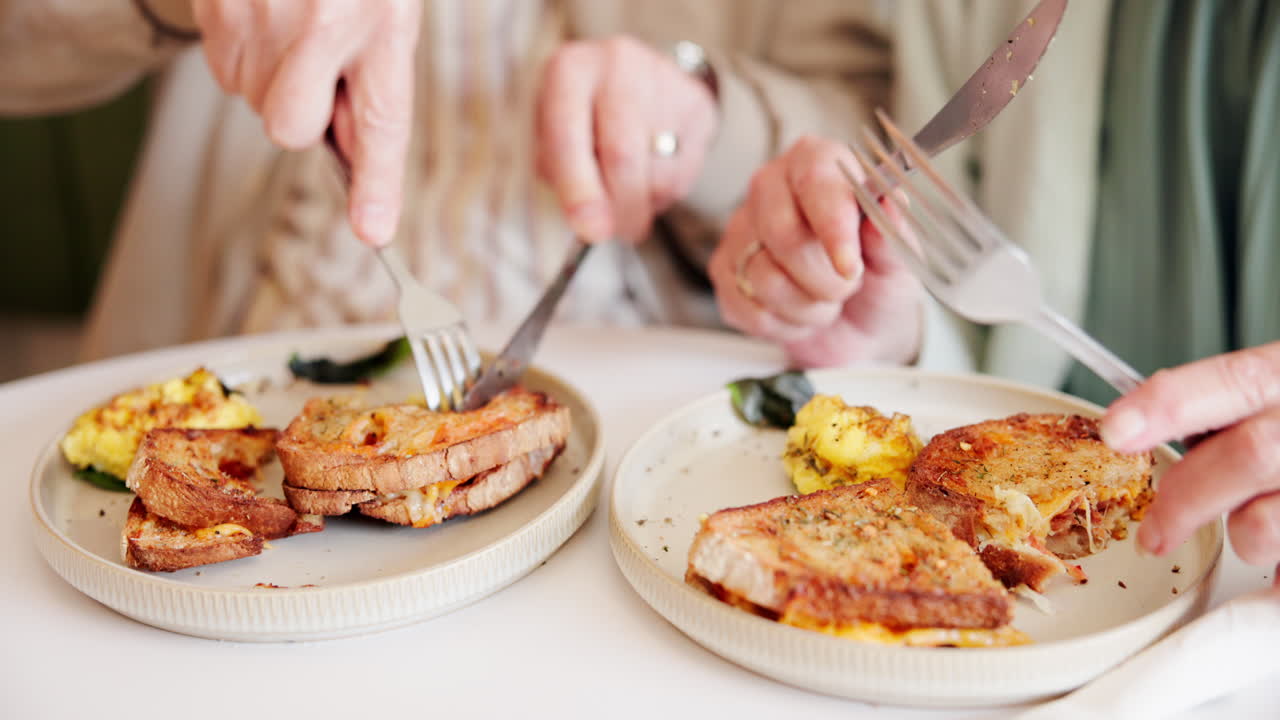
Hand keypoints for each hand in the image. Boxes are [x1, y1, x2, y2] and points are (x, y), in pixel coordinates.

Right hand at [192, 0, 420, 245]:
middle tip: (321, 68)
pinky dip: (247, 54)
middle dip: (303, 114)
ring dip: (275, 78)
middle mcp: (320, 23)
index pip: (382, 119)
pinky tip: (266, 14)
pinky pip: (226, 71)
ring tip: (294, 24)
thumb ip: (374, 83)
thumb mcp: (387, 15)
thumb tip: (355, 158)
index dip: (377, 181)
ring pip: (254, 102)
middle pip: (290, 127)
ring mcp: (258, 16)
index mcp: (379, 22)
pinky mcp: (216, 10)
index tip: (374, 231)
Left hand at [536, 36, 717, 242]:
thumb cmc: (582, 114)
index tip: (591, 231)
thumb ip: (561, 174)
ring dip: (643, 203)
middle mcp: (617, 65)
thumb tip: (592, 224)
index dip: (579, 190)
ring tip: (628, 193)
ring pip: (658, 171)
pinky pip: (685, 171)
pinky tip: (651, 175)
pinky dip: (666, 192)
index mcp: (569, 71)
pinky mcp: (697, 104)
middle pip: (623, 156)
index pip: (569, 138)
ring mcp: (663, 80)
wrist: (632, 76)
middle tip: (616, 233)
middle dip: (619, 209)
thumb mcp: (553, 134)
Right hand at [708, 136, 922, 367]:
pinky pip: (749, 309)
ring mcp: (740, 229)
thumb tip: (892, 201)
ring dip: (808, 307)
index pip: (816, 180)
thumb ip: (892, 232)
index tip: (851, 267)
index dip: (833, 227)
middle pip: (783, 235)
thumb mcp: (900, 259)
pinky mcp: (724, 272)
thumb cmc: (878, 277)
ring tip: (824, 300)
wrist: (860, 323)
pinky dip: (785, 324)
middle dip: (823, 278)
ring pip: (765, 279)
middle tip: (847, 286)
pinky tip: (799, 312)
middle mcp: (771, 188)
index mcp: (817, 163)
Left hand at [1101, 342, 1279, 579]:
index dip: (1172, 403)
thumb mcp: (1273, 398)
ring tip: (1254, 530)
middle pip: (1250, 453)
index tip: (1116, 429)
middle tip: (1154, 534)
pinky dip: (1275, 572)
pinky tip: (1277, 554)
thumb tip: (1133, 432)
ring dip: (1246, 536)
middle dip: (1187, 498)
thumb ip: (1223, 411)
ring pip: (1268, 522)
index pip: (1237, 378)